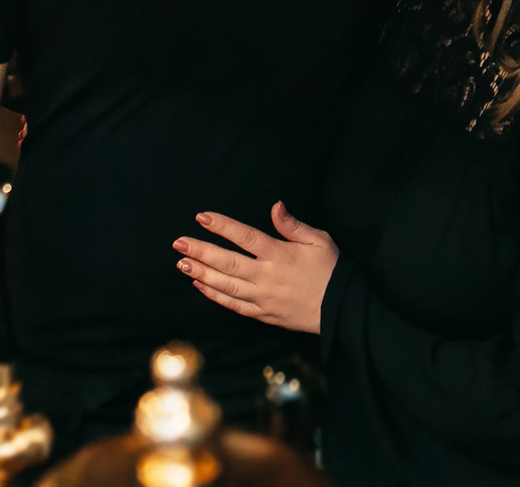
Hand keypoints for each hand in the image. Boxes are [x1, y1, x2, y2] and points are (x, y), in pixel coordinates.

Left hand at [174, 202, 336, 335]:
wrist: (341, 310)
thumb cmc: (331, 270)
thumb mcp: (319, 241)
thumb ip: (293, 225)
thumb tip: (275, 206)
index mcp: (280, 255)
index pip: (245, 237)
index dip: (222, 226)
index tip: (201, 217)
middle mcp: (268, 277)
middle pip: (227, 262)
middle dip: (201, 251)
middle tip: (179, 243)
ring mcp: (263, 298)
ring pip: (225, 285)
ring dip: (202, 273)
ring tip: (182, 263)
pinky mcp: (263, 314)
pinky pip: (234, 305)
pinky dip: (215, 296)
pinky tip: (200, 285)